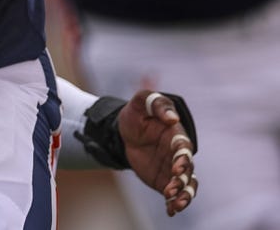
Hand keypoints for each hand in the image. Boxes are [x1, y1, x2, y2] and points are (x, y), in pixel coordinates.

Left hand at [120, 90, 198, 216]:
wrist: (126, 131)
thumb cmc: (137, 113)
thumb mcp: (141, 101)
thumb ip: (156, 104)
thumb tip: (172, 118)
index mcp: (176, 135)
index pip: (184, 148)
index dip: (182, 158)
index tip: (177, 166)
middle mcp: (178, 154)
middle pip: (187, 169)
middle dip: (183, 179)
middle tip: (173, 185)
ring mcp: (173, 169)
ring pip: (186, 185)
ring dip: (183, 194)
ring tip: (174, 202)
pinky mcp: (165, 180)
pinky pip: (174, 194)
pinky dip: (175, 203)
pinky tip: (170, 211)